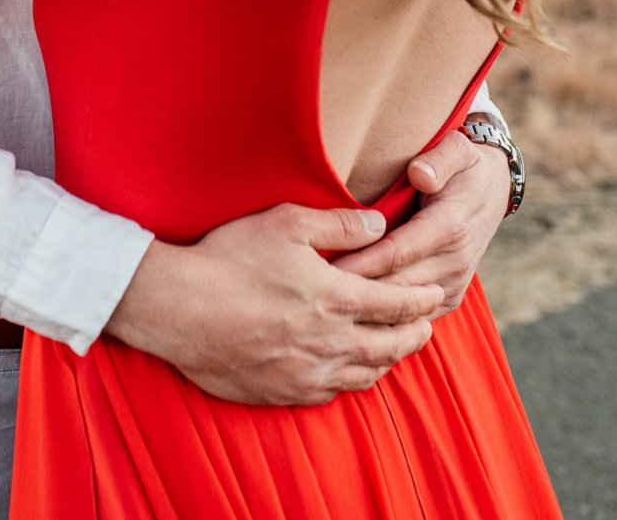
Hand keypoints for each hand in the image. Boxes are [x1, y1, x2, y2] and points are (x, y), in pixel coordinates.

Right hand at [108, 203, 442, 406]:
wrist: (180, 308)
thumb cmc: (230, 257)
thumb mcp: (286, 222)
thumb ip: (339, 224)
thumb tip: (379, 225)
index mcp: (336, 299)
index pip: (397, 304)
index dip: (421, 299)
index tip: (436, 293)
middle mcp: (330, 343)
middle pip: (390, 346)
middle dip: (414, 334)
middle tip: (427, 326)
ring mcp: (307, 373)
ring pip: (365, 375)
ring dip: (387, 361)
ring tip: (394, 349)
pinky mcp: (283, 392)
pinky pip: (331, 394)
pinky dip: (349, 381)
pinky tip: (347, 372)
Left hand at [334, 130, 506, 316]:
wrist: (493, 191)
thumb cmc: (464, 167)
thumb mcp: (458, 149)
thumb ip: (439, 158)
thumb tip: (419, 174)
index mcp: (450, 226)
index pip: (396, 252)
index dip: (360, 262)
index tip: (324, 267)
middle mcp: (454, 261)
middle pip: (395, 284)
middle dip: (355, 290)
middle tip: (312, 291)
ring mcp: (453, 283)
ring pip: (404, 308)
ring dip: (367, 309)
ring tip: (324, 308)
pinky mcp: (450, 296)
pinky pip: (415, 317)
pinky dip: (385, 320)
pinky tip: (351, 319)